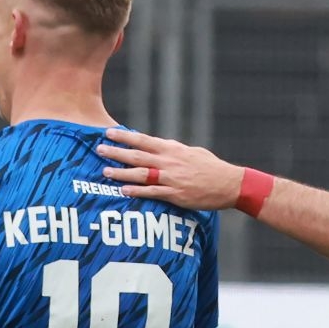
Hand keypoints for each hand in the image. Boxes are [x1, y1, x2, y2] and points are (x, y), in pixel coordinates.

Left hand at [97, 129, 246, 210]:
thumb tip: (159, 147)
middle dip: (117, 152)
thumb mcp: (192, 152)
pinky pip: (152, 193)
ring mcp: (172, 178)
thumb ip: (174, 150)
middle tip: (99, 150)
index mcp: (173, 149)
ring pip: (141, 174)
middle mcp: (169, 162)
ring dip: (121, 173)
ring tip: (105, 171)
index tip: (108, 133)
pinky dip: (137, 191)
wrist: (229, 184)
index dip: (125, 137)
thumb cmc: (212, 167)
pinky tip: (123, 191)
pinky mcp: (176, 194)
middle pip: (137, 156)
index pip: (143, 140)